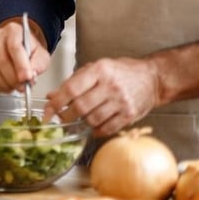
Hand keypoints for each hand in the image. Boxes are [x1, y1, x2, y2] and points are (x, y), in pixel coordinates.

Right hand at [0, 20, 48, 92]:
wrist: (17, 48)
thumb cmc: (29, 51)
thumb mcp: (41, 54)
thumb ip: (38, 64)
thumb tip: (31, 76)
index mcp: (13, 30)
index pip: (15, 47)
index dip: (21, 65)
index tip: (27, 78)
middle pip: (1, 60)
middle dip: (13, 78)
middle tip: (22, 87)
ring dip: (4, 84)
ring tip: (14, 87)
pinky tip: (4, 87)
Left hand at [44, 57, 158, 136]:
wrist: (152, 78)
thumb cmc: (121, 72)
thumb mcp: (95, 69)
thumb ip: (73, 82)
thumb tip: (51, 96)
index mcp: (99, 71)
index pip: (71, 89)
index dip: (56, 103)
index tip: (47, 111)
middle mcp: (110, 86)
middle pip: (81, 107)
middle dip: (66, 116)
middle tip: (62, 118)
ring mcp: (122, 101)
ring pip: (93, 119)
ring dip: (82, 123)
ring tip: (79, 120)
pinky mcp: (130, 114)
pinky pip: (108, 128)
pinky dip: (97, 130)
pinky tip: (93, 126)